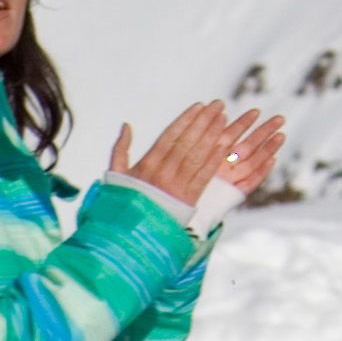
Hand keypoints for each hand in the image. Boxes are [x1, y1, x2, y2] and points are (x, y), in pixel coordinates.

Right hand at [109, 98, 284, 214]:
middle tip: (219, 105)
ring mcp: (177, 187)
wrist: (132, 235)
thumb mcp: (117, 176)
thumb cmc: (124, 202)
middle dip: (204, 121)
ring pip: (197, 156)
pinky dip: (214, 160)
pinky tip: (224, 145)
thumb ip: (121, 149)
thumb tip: (126, 125)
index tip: (200, 106)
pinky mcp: (188, 200)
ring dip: (213, 135)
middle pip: (187, 142)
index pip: (170, 137)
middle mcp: (163, 174)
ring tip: (224, 118)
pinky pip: (203, 176)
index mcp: (147, 166)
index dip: (186, 120)